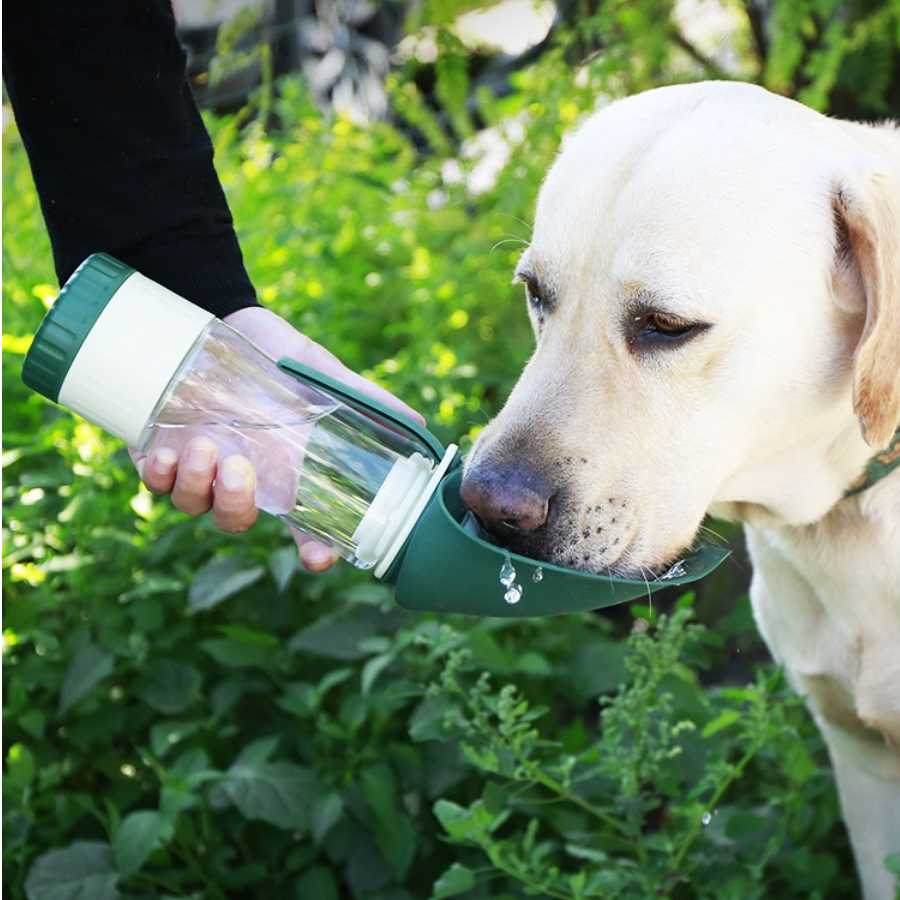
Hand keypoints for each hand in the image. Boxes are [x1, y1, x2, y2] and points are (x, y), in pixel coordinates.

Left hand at [133, 307, 423, 571]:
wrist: (223, 316)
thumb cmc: (280, 356)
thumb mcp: (325, 375)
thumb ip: (367, 400)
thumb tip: (418, 423)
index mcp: (285, 473)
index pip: (303, 527)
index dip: (312, 550)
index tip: (318, 558)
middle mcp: (243, 478)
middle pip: (237, 520)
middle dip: (236, 506)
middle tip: (240, 469)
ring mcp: (200, 467)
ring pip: (193, 506)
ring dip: (198, 486)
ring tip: (206, 446)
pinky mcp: (159, 450)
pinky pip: (155, 483)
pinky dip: (160, 475)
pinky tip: (170, 451)